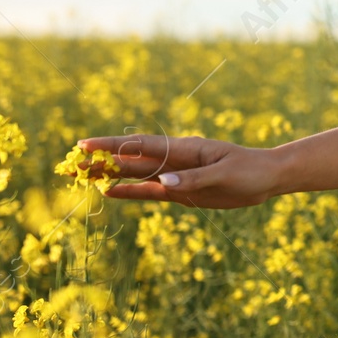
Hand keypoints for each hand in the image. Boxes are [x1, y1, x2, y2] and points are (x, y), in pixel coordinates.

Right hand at [75, 134, 283, 208]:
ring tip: (81, 178)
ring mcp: (176, 176)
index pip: (142, 146)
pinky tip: (109, 193)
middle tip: (70, 165)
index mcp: (185, 148)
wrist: (267, 179)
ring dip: (109, 176)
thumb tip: (163, 183)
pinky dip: (130, 193)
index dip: (113, 145)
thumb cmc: (250, 170)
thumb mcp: (225, 174)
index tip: (86, 144)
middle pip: (132, 160)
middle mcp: (175, 160)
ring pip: (136, 175)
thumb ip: (194, 178)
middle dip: (101, 161)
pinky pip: (150, 192)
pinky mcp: (181, 192)